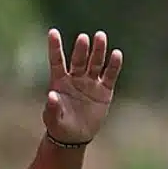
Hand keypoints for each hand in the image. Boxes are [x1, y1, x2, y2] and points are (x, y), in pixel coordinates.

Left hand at [43, 29, 122, 144]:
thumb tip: (51, 96)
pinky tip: (116, 54)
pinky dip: (113, 65)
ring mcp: (90, 82)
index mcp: (59, 82)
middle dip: (81, 49)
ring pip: (95, 63)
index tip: (52, 32)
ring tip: (100, 36)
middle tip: (83, 38)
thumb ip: (52, 107)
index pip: (57, 61)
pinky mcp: (104, 90)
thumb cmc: (59, 126)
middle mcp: (75, 78)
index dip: (55, 47)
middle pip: (79, 60)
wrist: (75, 136)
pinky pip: (110, 75)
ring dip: (98, 50)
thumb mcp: (53, 119)